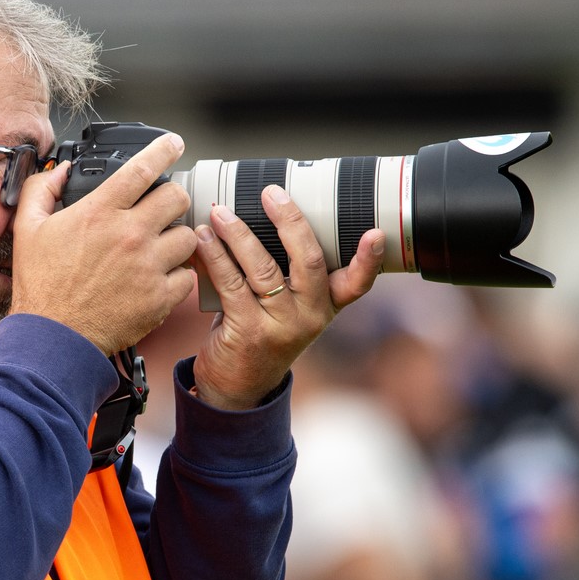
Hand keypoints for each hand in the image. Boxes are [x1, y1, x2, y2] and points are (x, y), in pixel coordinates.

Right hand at [11, 133, 198, 354]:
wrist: (53, 338)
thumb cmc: (41, 286)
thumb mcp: (27, 228)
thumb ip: (42, 189)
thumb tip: (60, 171)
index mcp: (100, 212)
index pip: (143, 167)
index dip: (164, 148)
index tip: (174, 143)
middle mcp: (130, 234)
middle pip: (177, 197)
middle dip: (172, 199)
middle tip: (162, 210)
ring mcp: (148, 266)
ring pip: (187, 236)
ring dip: (175, 239)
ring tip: (158, 248)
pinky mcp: (160, 297)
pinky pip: (187, 276)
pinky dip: (177, 276)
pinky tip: (158, 278)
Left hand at [191, 185, 384, 408]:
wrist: (237, 386)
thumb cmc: (261, 332)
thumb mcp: (288, 307)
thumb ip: (288, 272)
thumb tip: (259, 210)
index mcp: (326, 306)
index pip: (357, 283)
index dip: (369, 259)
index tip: (376, 234)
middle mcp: (310, 316)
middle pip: (311, 261)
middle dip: (291, 221)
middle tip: (272, 193)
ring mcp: (281, 326)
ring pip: (264, 268)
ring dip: (239, 234)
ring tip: (220, 212)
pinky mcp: (248, 331)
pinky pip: (231, 283)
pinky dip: (215, 256)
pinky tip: (202, 238)